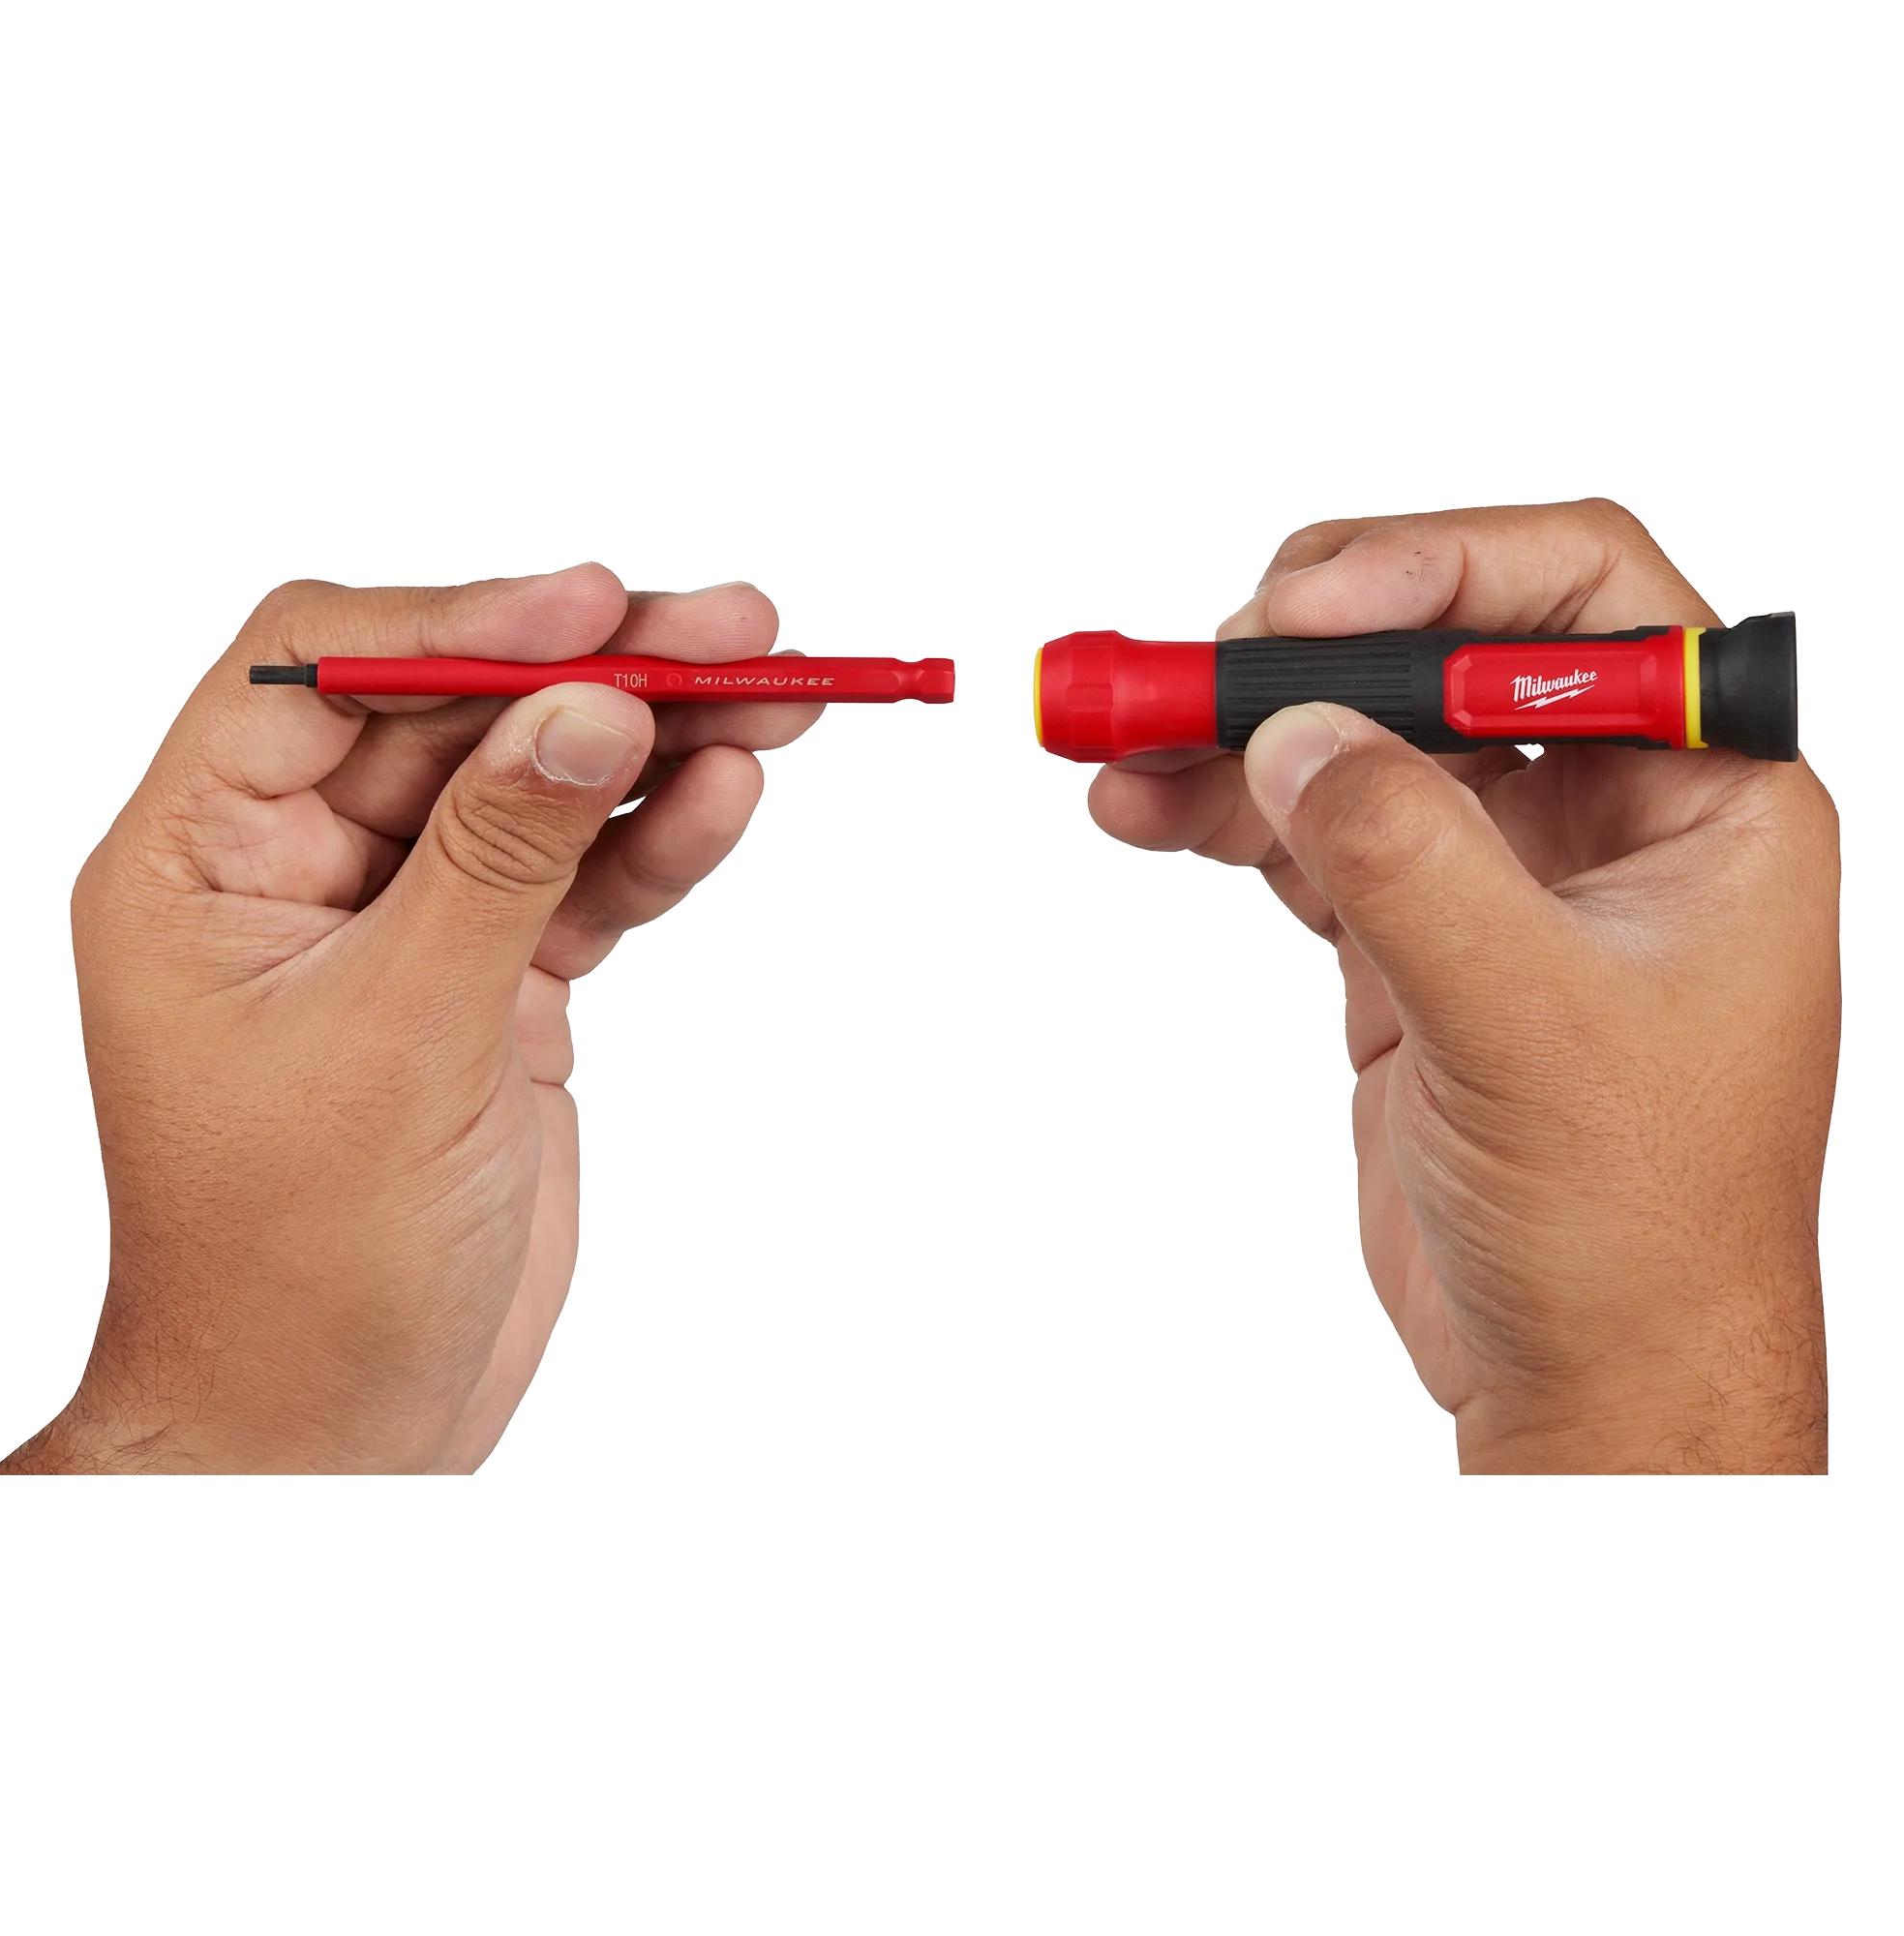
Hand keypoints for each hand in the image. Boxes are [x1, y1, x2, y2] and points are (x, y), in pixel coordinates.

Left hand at [6, 567, 818, 1475]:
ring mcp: (410, 923)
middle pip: (460, 715)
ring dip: (655, 742)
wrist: (341, 1420)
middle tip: (736, 630)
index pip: (323, 676)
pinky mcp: (495, 981)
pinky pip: (583, 882)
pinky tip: (725, 795)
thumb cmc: (305, 1262)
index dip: (464, 620)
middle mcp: (302, 870)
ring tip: (776, 697)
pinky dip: (656, 843)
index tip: (598, 604)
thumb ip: (499, 859)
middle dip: (597, 671)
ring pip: (539, 789)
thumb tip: (589, 710)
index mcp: (203, 862)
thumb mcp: (402, 1041)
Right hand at [1089, 504, 1836, 1474]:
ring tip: (1123, 738)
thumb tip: (1296, 737)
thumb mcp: (1531, 1027)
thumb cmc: (1635, 1222)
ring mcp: (1496, 866)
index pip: (1584, 600)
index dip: (1448, 567)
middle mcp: (1603, 807)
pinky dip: (1219, 811)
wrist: (1583, 1367)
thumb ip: (1412, 863)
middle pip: (1443, 651)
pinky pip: (1303, 831)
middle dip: (1311, 647)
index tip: (1314, 606)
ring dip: (1236, 729)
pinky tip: (1143, 807)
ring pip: (1355, 737)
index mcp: (1705, 796)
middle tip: (1200, 668)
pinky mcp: (1410, 931)